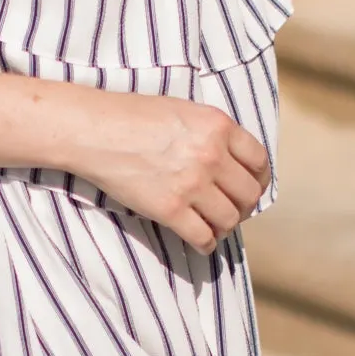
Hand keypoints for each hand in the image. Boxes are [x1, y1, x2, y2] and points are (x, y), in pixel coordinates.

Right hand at [83, 93, 270, 251]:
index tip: (250, 188)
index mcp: (219, 126)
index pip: (259, 162)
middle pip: (248, 194)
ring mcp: (192, 184)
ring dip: (224, 227)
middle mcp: (211, 155)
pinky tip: (200, 242)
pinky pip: (203, 237)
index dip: (258, 180)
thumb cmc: (134, 116)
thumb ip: (212, 133)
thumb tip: (231, 161)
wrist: (95, 130)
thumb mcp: (184, 111)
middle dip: (243, 207)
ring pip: (229, 220)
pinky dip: (206, 244)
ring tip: (213, 226)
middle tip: (231, 210)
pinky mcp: (170, 209)